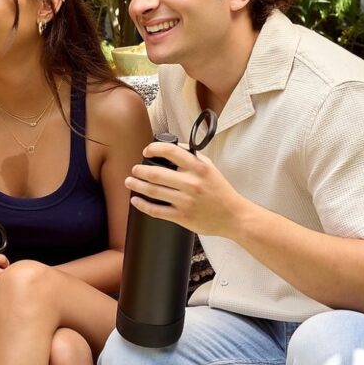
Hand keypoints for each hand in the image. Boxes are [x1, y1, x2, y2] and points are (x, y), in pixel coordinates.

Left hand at [124, 141, 245, 236]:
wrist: (234, 216)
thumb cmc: (220, 191)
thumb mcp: (210, 168)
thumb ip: (192, 157)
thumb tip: (172, 148)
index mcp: (198, 168)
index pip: (170, 151)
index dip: (153, 149)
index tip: (146, 151)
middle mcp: (191, 183)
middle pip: (156, 174)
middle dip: (139, 171)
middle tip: (134, 170)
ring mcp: (186, 201)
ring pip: (153, 191)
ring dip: (136, 185)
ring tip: (129, 182)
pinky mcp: (182, 216)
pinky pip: (156, 211)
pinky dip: (142, 205)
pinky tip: (135, 200)